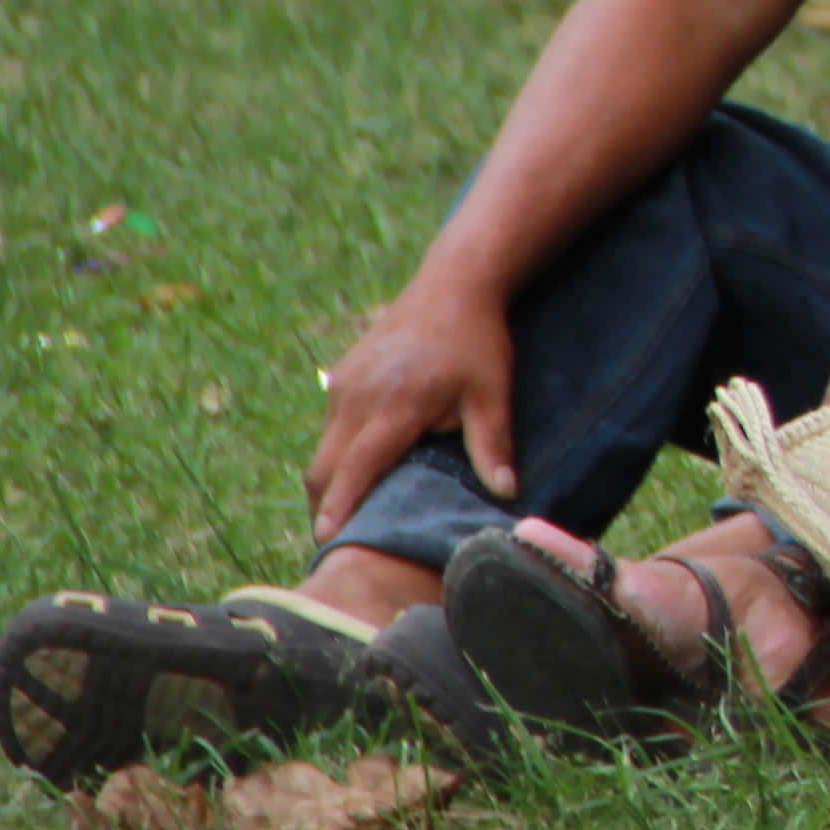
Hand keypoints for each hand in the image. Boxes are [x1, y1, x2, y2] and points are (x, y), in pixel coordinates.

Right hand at [306, 275, 521, 541]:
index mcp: (394, 404)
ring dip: (329, 483)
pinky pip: (330, 427)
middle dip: (325, 507)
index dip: (340, 507)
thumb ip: (492, 444)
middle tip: (337, 545)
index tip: (327, 540)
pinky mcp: (341, 376)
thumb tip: (506, 493)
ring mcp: (343, 384)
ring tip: (344, 518)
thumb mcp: (492, 392)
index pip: (356, 467)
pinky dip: (336, 456)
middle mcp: (357, 396)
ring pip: (323, 449)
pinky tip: (355, 475)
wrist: (453, 284)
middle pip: (326, 467)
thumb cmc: (477, 341)